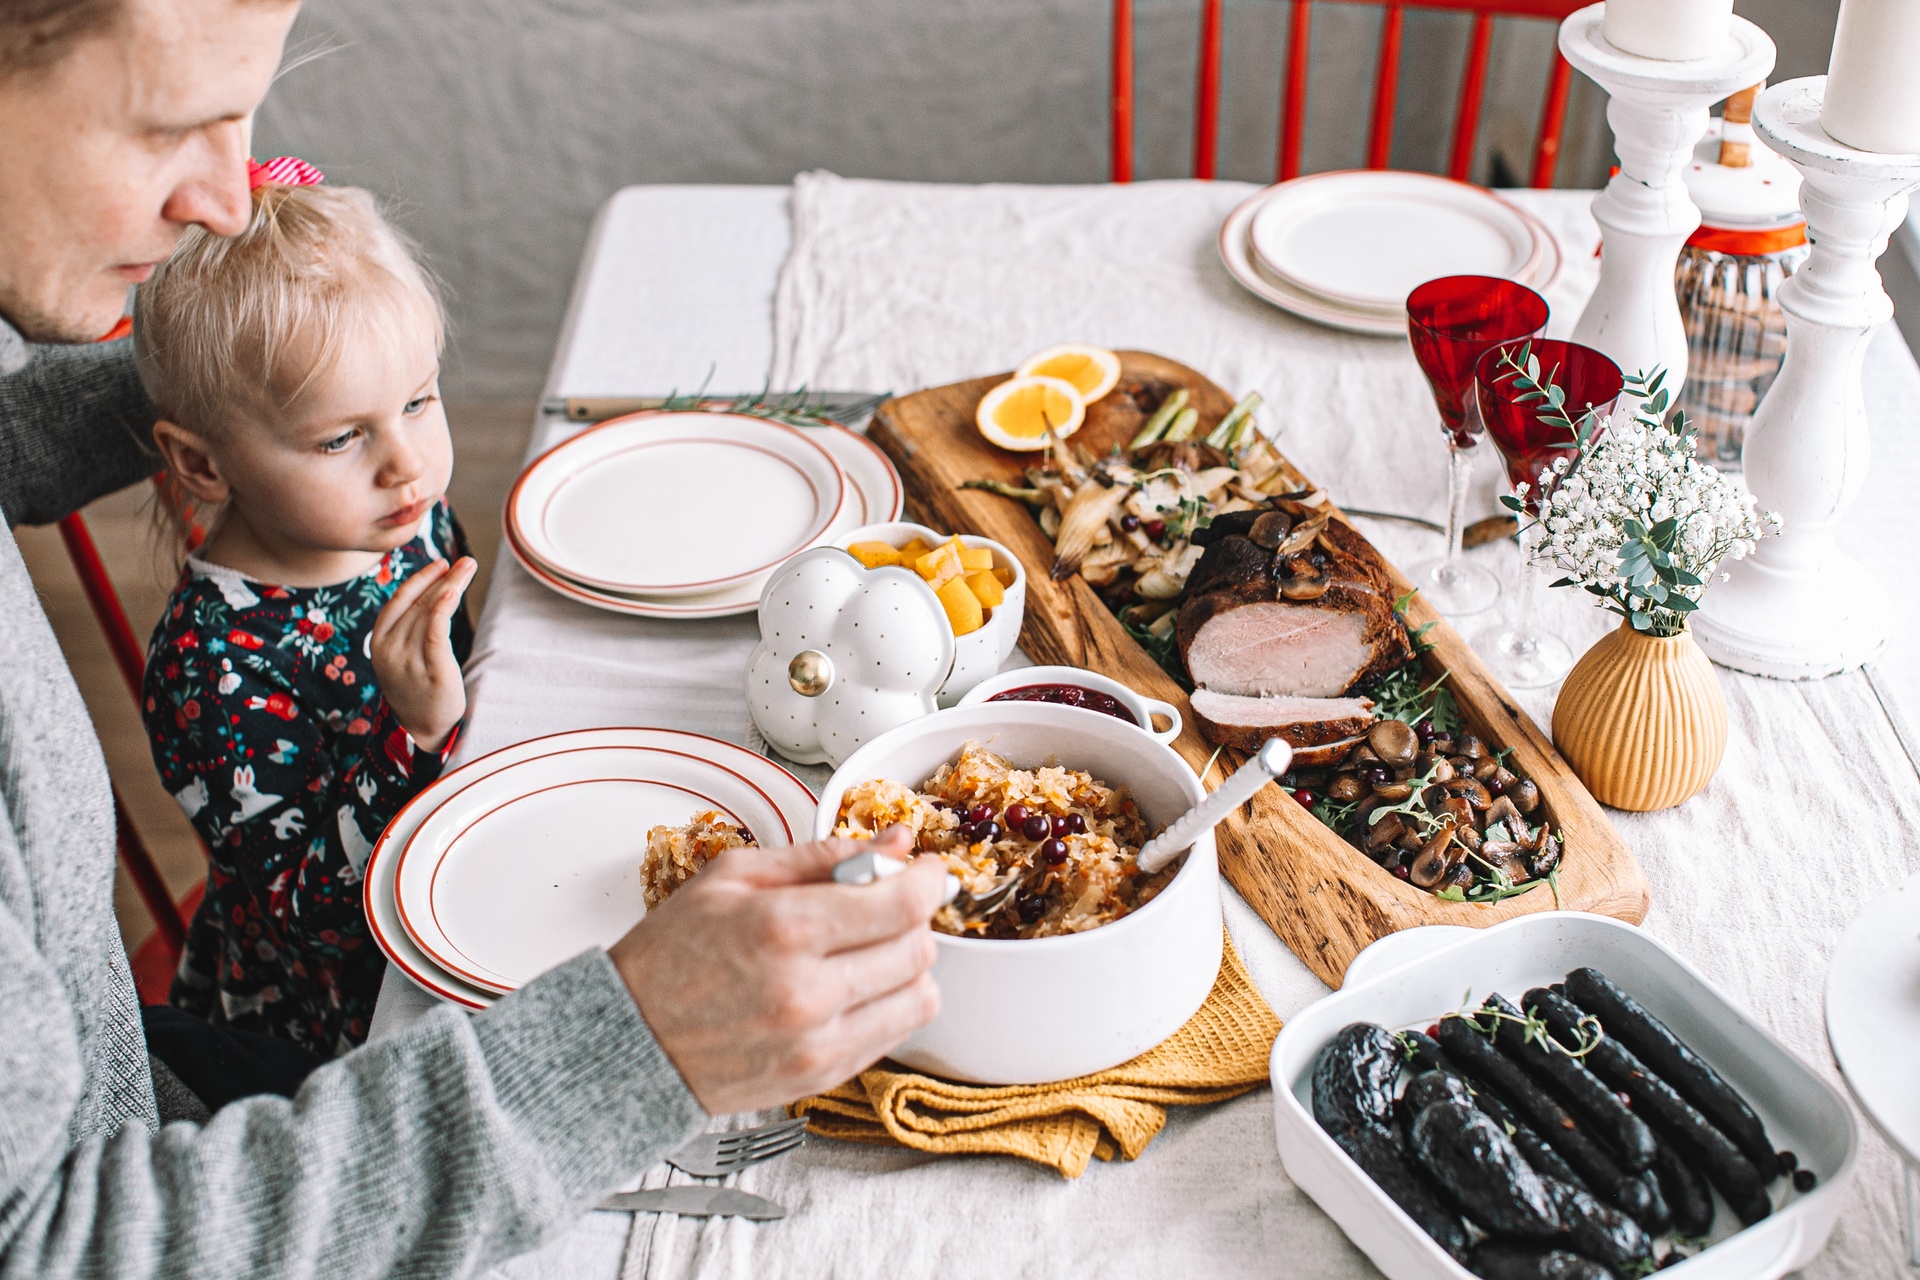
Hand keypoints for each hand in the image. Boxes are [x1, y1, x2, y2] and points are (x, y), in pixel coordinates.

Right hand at [370, 556, 476, 752]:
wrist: (423, 731)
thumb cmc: (417, 689)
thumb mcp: (402, 657)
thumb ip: (408, 628)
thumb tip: (431, 592)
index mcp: (378, 644)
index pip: (399, 601)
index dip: (420, 579)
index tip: (441, 564)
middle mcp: (390, 650)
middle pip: (419, 603)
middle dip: (444, 578)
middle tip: (466, 561)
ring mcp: (409, 661)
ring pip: (430, 612)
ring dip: (451, 585)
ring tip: (469, 568)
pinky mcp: (432, 671)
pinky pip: (436, 632)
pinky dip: (443, 607)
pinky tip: (454, 590)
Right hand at [609, 826, 946, 1113]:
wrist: (628, 1040)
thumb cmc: (671, 954)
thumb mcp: (734, 877)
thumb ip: (823, 856)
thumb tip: (895, 843)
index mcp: (783, 929)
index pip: (902, 904)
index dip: (928, 879)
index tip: (924, 870)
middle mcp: (806, 992)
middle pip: (918, 949)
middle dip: (914, 918)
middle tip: (886, 905)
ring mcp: (816, 1043)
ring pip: (920, 997)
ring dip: (909, 965)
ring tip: (868, 949)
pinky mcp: (820, 1077)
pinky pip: (895, 1034)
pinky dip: (890, 1003)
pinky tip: (852, 985)